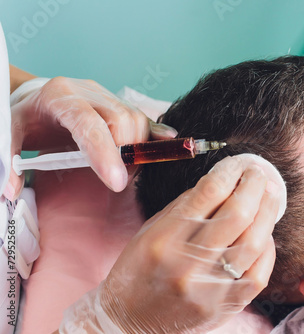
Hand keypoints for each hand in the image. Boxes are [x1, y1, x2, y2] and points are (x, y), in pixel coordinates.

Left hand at [5, 76, 176, 199]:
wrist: (37, 97)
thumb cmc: (27, 117)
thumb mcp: (11, 134)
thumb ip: (9, 160)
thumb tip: (9, 190)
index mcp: (60, 97)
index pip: (89, 124)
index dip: (105, 153)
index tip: (117, 182)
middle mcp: (88, 91)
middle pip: (121, 119)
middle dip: (125, 153)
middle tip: (117, 178)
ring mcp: (107, 95)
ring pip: (136, 118)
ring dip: (138, 147)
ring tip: (125, 168)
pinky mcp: (120, 103)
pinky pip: (144, 116)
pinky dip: (156, 132)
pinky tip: (167, 142)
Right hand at [58, 156, 278, 332]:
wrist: (132, 323)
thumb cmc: (139, 270)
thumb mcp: (151, 231)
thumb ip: (186, 206)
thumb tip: (225, 182)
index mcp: (163, 238)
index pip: (208, 192)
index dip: (230, 171)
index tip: (239, 163)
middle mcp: (187, 263)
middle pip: (237, 214)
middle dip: (255, 186)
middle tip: (259, 174)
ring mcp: (209, 288)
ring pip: (254, 241)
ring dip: (268, 212)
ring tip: (270, 196)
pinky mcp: (225, 306)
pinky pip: (260, 272)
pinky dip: (267, 247)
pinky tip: (264, 233)